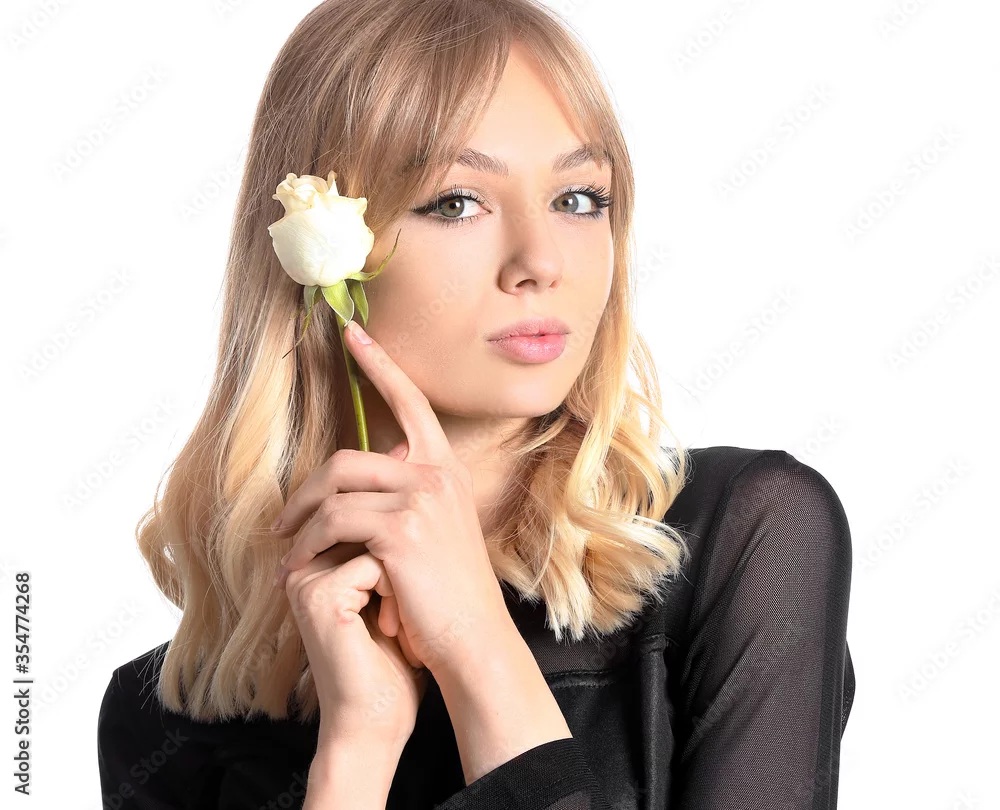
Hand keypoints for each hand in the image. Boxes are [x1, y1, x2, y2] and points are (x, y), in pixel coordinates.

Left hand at [273, 319, 513, 679]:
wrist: (473, 639)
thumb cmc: (446, 595)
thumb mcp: (436, 535)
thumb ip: (408, 499)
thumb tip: (366, 479)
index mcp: (444, 470)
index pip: (410, 402)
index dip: (380, 364)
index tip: (351, 333)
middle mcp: (436, 475)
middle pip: (348, 455)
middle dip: (306, 490)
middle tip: (282, 524)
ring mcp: (421, 498)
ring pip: (335, 487)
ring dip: (300, 523)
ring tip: (286, 553)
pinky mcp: (401, 529)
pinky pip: (332, 521)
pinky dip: (306, 545)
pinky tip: (298, 569)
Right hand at [281, 537, 429, 750]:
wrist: (374, 723)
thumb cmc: (391, 665)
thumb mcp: (393, 595)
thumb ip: (390, 553)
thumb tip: (416, 509)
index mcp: (317, 565)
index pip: (371, 522)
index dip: (400, 560)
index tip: (397, 608)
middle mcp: (306, 567)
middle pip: (371, 526)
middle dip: (399, 568)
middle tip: (395, 620)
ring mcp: (307, 579)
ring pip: (375, 541)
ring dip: (400, 581)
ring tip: (394, 626)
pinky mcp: (319, 594)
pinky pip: (375, 563)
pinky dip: (396, 595)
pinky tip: (390, 630)